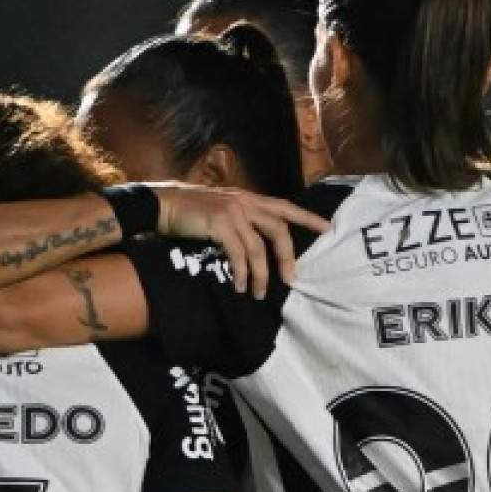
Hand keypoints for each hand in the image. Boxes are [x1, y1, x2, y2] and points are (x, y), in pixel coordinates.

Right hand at [148, 184, 330, 297]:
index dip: (307, 218)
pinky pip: (238, 255)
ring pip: (258, 248)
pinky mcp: (219, 225)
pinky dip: (241, 273)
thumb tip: (258, 245)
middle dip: (287, 258)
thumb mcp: (222, 209)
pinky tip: (239, 286)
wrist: (162, 204)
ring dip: (261, 275)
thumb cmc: (191, 211)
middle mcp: (245, 202)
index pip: (285, 207)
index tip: (327, 229)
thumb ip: (242, 220)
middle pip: (278, 230)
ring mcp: (233, 212)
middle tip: (290, 279)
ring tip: (257, 293)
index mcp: (249, 198)